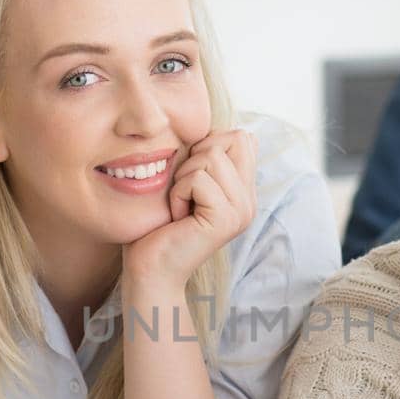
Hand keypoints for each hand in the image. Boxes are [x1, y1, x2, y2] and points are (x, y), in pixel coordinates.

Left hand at [123, 128, 257, 286]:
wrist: (150, 269)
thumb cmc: (157, 224)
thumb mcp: (184, 181)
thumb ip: (205, 158)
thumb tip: (211, 129)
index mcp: (243, 191)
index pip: (242, 137)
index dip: (209, 144)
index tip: (190, 177)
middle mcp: (249, 200)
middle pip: (231, 139)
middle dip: (196, 157)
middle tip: (184, 191)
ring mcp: (241, 210)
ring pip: (212, 157)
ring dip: (183, 177)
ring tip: (180, 205)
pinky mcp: (226, 219)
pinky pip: (198, 179)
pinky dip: (178, 192)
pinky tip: (177, 216)